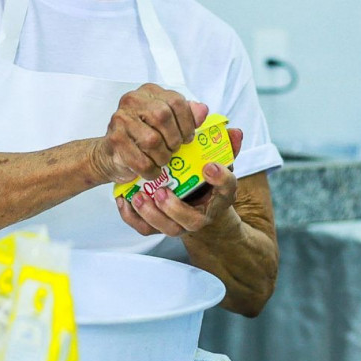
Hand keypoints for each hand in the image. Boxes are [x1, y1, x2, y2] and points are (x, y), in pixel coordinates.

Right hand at [95, 84, 203, 182]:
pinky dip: (152, 170)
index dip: (187, 122)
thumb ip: (186, 114)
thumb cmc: (141, 136)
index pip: (176, 100)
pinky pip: (141, 160)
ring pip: (152, 140)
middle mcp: (132, 101)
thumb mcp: (165, 121)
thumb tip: (202, 110)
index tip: (188, 136)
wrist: (110, 154)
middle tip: (174, 149)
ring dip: (163, 156)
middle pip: (163, 117)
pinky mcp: (114, 140)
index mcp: (148, 92)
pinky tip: (152, 170)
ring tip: (162, 160)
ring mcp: (120, 119)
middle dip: (174, 139)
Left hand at [116, 126, 242, 236]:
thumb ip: (226, 147)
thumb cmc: (206, 182)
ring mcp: (181, 225)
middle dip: (175, 208)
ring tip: (139, 196)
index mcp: (220, 197)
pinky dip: (132, 217)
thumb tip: (235, 131)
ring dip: (152, 214)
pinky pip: (146, 229)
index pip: (227, 190)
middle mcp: (201, 216)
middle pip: (191, 221)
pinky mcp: (160, 228)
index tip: (208, 166)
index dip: (220, 179)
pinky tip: (124, 200)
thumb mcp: (219, 163)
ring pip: (168, 228)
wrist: (199, 207)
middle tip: (162, 192)